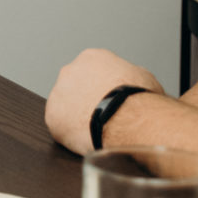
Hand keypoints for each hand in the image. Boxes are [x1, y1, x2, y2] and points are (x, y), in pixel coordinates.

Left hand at [44, 48, 163, 155]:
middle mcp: (70, 71)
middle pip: (75, 86)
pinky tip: (86, 139)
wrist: (127, 118)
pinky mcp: (52, 117)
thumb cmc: (139, 99)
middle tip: (101, 115)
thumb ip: (131, 75)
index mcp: (92, 58)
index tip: (109, 98)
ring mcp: (58, 93)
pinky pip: (60, 126)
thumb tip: (134, 80)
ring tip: (96, 129)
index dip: (102, 87)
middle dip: (86, 99)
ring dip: (77, 116)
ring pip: (65, 107)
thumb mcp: (144, 77)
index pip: (92, 70)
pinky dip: (71, 134)